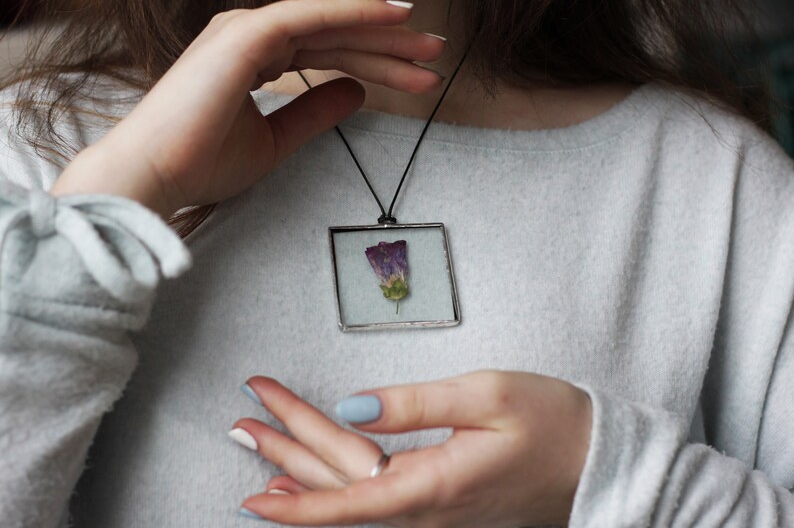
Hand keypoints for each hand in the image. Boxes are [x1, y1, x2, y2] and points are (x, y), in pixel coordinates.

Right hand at [52, 0, 444, 216]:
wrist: (155, 176)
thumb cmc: (202, 162)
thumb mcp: (276, 139)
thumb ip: (314, 112)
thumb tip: (356, 93)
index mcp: (254, 55)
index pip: (327, 52)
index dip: (376, 63)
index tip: (417, 77)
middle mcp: (251, 34)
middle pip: (335, 35)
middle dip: (389, 47)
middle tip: (435, 57)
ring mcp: (246, 29)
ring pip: (329, 24)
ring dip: (382, 33)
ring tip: (430, 48)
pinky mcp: (244, 35)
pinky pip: (310, 16)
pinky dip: (353, 12)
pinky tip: (394, 15)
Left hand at [231, 371, 591, 526]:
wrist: (595, 461)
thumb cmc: (551, 425)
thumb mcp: (486, 397)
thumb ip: (414, 404)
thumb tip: (352, 405)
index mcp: (433, 484)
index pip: (347, 498)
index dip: (295, 498)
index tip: (251, 491)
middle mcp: (425, 509)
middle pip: (339, 487)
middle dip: (284, 457)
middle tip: (243, 424)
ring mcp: (432, 512)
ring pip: (352, 492)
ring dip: (302, 468)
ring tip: (262, 445)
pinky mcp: (440, 504)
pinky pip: (373, 496)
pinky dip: (335, 479)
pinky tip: (316, 475)